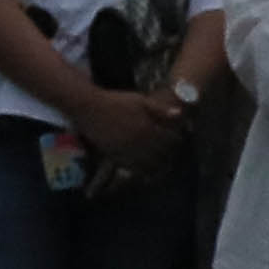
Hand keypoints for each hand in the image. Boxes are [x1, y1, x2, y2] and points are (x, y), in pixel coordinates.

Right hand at [61, 82, 176, 161]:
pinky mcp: (114, 155)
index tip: (178, 138)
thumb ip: (160, 109)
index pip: (169, 138)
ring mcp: (126, 150)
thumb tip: (180, 114)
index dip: (176, 139)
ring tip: (161, 165)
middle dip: (168, 153)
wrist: (89, 108)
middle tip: (172, 153)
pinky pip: (131, 166)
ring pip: (147, 163)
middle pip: (161, 153)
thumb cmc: (115, 101)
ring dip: (156, 165)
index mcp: (148, 128)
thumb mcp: (139, 100)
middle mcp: (139, 142)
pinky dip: (140, 169)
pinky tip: (142, 168)